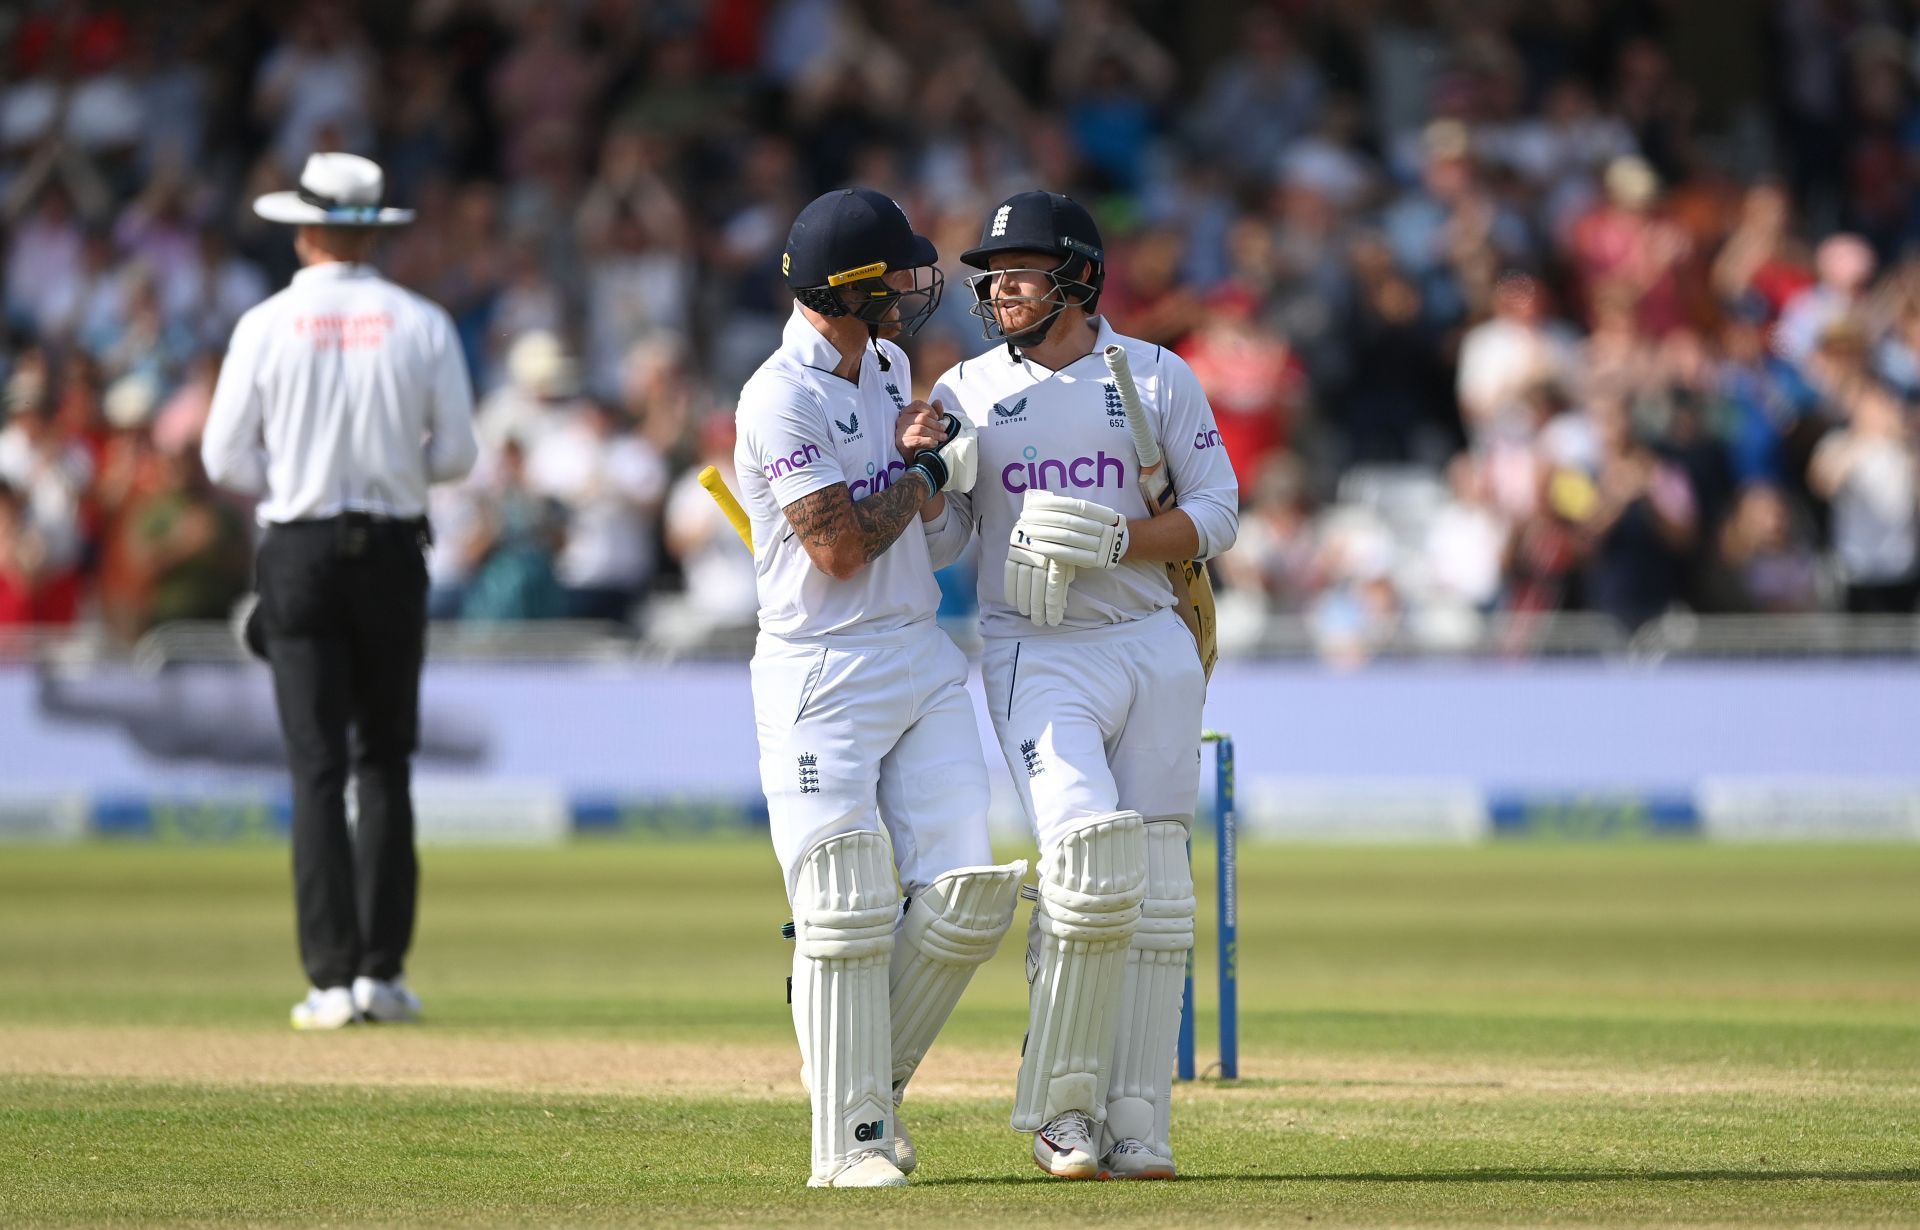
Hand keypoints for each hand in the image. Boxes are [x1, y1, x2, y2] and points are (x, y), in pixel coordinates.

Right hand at [896, 400, 947, 460]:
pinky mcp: (901, 442)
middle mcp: (902, 419)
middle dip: (935, 424)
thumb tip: (938, 401)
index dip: (930, 410)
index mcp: (907, 411)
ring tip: (942, 438)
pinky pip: (917, 440)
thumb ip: (935, 411)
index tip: (938, 418)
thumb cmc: (922, 435)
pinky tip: (934, 443)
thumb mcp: (930, 422)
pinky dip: (928, 441)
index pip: (917, 404)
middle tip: (944, 430)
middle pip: (921, 418)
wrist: (913, 455)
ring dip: (934, 434)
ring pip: (920, 429)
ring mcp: (900, 431)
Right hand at [1006, 531, 1074, 626]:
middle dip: (1038, 609)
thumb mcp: (1067, 556)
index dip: (1053, 608)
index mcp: (1058, 558)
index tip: (1053, 621)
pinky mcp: (1013, 549)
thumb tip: (1062, 604)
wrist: (1043, 513)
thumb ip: (1064, 578)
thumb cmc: (1058, 540)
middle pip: (1038, 589)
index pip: (1054, 589)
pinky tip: (1012, 602)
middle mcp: (1041, 556)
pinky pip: (1009, 572)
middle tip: (1039, 623)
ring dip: (1023, 601)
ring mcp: (1026, 552)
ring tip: (1026, 614)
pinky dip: (1010, 589)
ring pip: (1023, 583)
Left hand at [1012, 490, 1127, 568]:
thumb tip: (1042, 505)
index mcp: (1102, 513)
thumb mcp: (1092, 515)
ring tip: (1027, 530)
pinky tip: (1036, 546)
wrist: (1120, 546)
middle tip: (1025, 516)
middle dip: (1042, 518)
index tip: (1032, 504)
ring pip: (1066, 538)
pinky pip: (1068, 555)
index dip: (1051, 504)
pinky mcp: (1093, 561)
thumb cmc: (1097, 526)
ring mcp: (1099, 546)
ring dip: (1043, 533)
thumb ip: (1072, 510)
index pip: (1072, 505)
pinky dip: (1050, 549)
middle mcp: (1102, 528)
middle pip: (1067, 521)